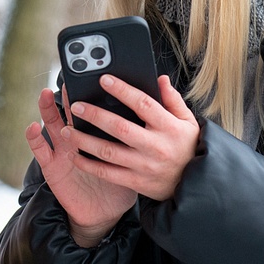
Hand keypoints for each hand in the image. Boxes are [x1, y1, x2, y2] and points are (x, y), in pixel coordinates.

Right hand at [25, 87, 137, 246]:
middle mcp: (78, 138)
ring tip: (45, 94)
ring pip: (53, 126)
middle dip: (67, 96)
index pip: (95, 108)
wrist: (105, 214)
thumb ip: (141, 133)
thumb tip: (153, 112)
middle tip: (67, 79)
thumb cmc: (121, 181)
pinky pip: (41, 152)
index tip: (92, 75)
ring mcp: (63, 151)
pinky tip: (33, 127)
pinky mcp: (52, 168)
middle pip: (71, 112)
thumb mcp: (135, 157)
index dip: (92, 92)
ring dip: (47, 110)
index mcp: (98, 134)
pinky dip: (35, 139)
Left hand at [62, 75, 198, 201]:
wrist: (196, 184)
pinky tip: (75, 155)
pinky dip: (89, 165)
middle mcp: (155, 146)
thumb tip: (160, 79)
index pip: (143, 104)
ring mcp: (144, 166)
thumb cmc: (188, 147)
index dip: (123, 91)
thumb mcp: (188, 121)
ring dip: (85, 140)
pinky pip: (108, 173)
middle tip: (76, 106)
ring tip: (67, 130)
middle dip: (95, 115)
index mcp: (168, 127)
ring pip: (109, 152)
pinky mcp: (136, 182)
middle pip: (120, 128)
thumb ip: (172, 100)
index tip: (104, 80)